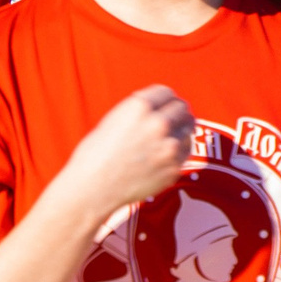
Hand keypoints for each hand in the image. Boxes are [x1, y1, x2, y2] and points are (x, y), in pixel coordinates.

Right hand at [55, 85, 192, 222]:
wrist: (92, 189)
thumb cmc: (94, 156)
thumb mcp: (112, 122)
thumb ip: (138, 113)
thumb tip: (159, 110)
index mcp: (138, 107)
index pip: (166, 92)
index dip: (163, 99)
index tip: (163, 105)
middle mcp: (158, 123)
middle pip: (181, 108)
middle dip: (175, 113)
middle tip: (170, 120)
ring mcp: (169, 147)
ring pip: (188, 129)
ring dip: (179, 131)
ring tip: (165, 138)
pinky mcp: (174, 167)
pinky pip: (185, 152)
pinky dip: (177, 151)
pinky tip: (162, 155)